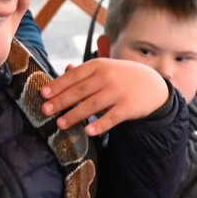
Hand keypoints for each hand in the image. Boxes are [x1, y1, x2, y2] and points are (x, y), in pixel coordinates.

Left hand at [39, 58, 169, 135]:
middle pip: (80, 91)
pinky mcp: (128, 107)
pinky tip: (88, 131)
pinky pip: (112, 118)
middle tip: (45, 110)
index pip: (74, 76)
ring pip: (93, 105)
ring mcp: (119, 92)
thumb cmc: (122, 77)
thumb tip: (65, 70)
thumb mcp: (106, 69)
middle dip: (61, 101)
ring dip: (75, 115)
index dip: (58, 85)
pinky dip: (100, 125)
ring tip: (60, 124)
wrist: (153, 86)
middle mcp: (108, 77)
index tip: (43, 94)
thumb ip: (86, 72)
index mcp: (99, 66)